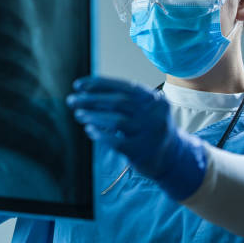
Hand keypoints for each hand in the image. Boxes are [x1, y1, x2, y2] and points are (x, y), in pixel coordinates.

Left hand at [66, 75, 206, 200]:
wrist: (171, 158)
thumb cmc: (148, 128)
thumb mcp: (143, 110)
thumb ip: (121, 100)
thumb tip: (85, 93)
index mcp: (153, 99)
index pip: (124, 86)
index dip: (99, 84)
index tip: (78, 85)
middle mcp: (154, 115)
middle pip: (119, 102)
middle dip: (92, 99)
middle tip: (72, 100)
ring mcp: (149, 134)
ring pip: (117, 120)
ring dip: (94, 116)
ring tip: (78, 114)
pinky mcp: (142, 151)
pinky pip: (116, 141)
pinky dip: (100, 134)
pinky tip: (90, 130)